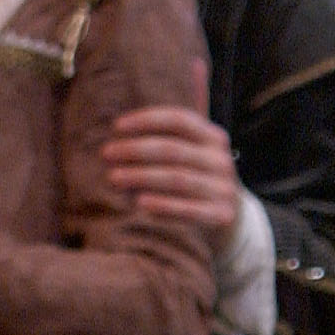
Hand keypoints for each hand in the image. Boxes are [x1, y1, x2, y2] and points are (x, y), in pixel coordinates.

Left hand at [100, 101, 242, 254]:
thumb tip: (116, 140)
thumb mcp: (189, 154)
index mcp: (213, 137)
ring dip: (140, 177)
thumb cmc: (194, 177)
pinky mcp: (221, 214)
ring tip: (112, 177)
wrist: (229, 215)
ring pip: (176, 178)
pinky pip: (188, 209)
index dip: (147, 120)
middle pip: (173, 149)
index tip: (116, 126)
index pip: (179, 120)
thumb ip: (162, 143)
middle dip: (135, 150)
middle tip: (106, 153)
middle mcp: (220, 160)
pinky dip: (162, 205)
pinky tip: (138, 202)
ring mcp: (223, 188)